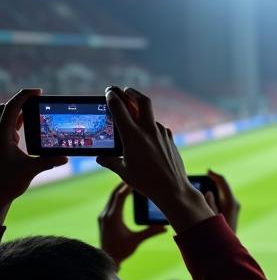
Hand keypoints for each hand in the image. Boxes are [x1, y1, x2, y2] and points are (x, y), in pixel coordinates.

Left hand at [0, 88, 67, 222]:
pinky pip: (6, 127)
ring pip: (4, 117)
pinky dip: (16, 124)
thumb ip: (48, 162)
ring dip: (18, 114)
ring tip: (33, 115)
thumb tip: (65, 157)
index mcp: (1, 134)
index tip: (38, 91)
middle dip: (20, 102)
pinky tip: (24, 130)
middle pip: (5, 108)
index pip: (12, 107)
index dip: (25, 96)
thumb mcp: (30, 170)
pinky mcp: (0, 144)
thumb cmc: (7, 182)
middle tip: (37, 102)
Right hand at [98, 87, 213, 232]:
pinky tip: (146, 135)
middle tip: (124, 90)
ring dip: (141, 113)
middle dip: (132, 92)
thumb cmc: (145, 182)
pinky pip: (158, 128)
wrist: (173, 189)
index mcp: (132, 136)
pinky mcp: (170, 139)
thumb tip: (100, 157)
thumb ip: (110, 161)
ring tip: (132, 116)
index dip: (112, 97)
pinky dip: (150, 127)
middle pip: (142, 101)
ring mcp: (162, 133)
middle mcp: (148, 130)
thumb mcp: (123, 171)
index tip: (108, 92)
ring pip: (150, 116)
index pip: (119, 108)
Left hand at [98, 182, 165, 266]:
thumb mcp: (136, 240)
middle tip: (134, 177)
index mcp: (113, 217)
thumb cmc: (121, 251)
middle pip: (114, 194)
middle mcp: (106, 215)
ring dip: (120, 191)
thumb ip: (150, 232)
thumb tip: (166, 228)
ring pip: (111, 198)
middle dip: (124, 185)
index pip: (120, 196)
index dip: (128, 187)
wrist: (106, 259)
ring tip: (130, 184)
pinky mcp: (103, 219)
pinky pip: (110, 204)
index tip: (137, 180)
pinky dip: (117, 198)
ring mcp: (103, 217)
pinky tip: (124, 196)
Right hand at [206, 170, 240, 230]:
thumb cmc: (218, 233)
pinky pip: (223, 198)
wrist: (227, 246)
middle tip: (203, 176)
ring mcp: (234, 206)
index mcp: (230, 202)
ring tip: (202, 184)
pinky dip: (216, 194)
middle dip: (213, 181)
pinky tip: (207, 195)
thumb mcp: (210, 218)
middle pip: (223, 186)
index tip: (208, 171)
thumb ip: (209, 204)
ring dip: (214, 188)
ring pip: (223, 192)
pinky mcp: (232, 210)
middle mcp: (234, 202)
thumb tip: (208, 193)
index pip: (223, 183)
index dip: (215, 175)